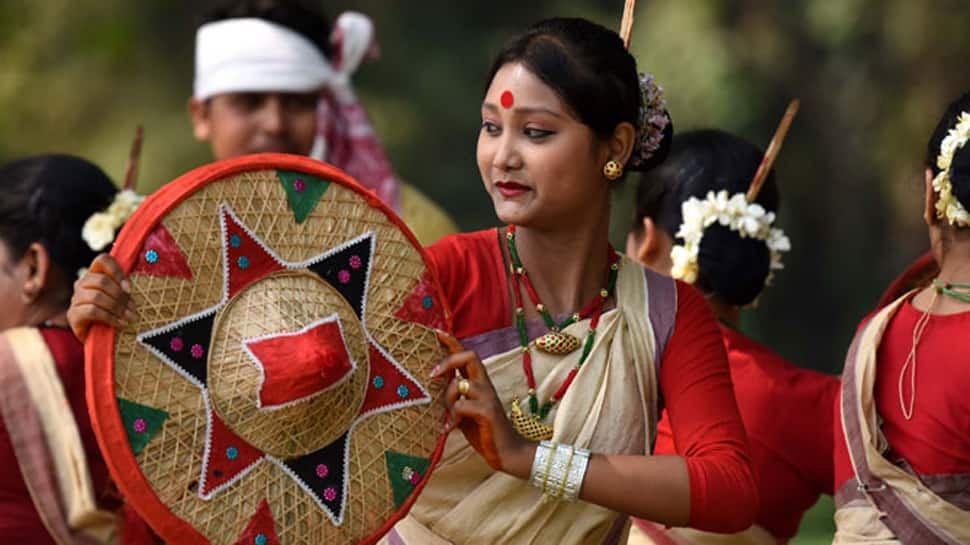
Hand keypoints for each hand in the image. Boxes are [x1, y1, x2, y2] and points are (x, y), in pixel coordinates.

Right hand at [67, 254, 134, 340]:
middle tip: (133, 308)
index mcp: (95, 274)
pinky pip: (92, 311)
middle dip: (120, 296)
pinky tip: (120, 323)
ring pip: (96, 296)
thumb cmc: (114, 314)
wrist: (100, 338)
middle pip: (101, 280)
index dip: (117, 271)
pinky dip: (109, 317)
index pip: (102, 260)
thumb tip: (133, 287)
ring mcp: (75, 299)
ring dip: (117, 307)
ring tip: (129, 317)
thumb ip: (125, 289)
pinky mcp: (73, 315)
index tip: (130, 288)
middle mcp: (82, 284)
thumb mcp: (121, 298)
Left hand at [433, 331, 535, 477]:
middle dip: (448, 361)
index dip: (452, 341)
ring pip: (460, 383)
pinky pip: (461, 406)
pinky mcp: (487, 412)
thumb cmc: (483, 431)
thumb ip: (453, 397)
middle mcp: (484, 385)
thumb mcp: (463, 410)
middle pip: (469, 356)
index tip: (436, 331)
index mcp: (478, 382)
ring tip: (445, 417)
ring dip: (447, 398)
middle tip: (432, 374)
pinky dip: (451, 418)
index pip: (466, 354)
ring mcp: (487, 397)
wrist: (506, 452)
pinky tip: (448, 429)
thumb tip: (431, 387)